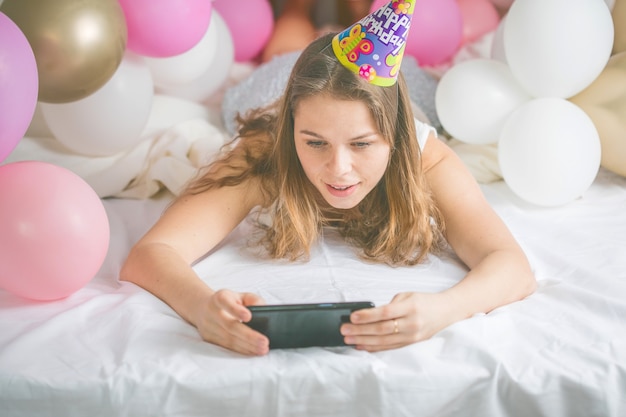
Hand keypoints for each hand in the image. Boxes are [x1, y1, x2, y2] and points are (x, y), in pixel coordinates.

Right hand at [191, 289, 269, 355]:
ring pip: (229, 339)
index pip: (226, 302)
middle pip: (230, 325)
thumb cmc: (229, 301)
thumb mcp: (242, 296)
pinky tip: (253, 351)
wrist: (203, 308)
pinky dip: (242, 350)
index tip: (248, 316)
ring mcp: (209, 326)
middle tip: (264, 341)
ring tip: (263, 349)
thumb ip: (254, 300)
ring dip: (247, 346)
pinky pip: (227, 346)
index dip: (236, 310)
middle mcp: (212, 311)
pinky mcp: (209, 338)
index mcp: (220, 297)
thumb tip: (263, 311)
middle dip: (248, 335)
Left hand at [340, 292, 457, 351]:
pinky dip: (374, 347)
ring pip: (384, 341)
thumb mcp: (408, 296)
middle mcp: (412, 323)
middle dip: (360, 330)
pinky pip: (389, 347)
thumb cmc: (424, 301)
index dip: (368, 316)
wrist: (447, 311)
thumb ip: (390, 305)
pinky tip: (362, 346)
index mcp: (411, 307)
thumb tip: (369, 315)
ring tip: (348, 339)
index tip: (352, 316)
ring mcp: (412, 336)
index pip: (385, 313)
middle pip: (382, 329)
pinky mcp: (411, 344)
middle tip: (344, 330)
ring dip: (363, 341)